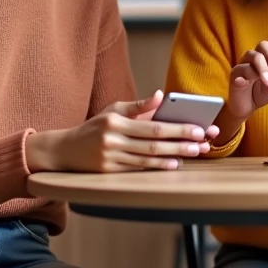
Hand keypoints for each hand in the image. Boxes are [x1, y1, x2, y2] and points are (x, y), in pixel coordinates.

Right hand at [27, 91, 212, 172]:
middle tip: (202, 144)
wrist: (65, 149)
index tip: (198, 128)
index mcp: (115, 120)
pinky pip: (138, 168)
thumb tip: (162, 95)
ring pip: (148, 158)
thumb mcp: (113, 109)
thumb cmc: (96, 126)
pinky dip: (158, 166)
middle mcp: (113, 140)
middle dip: (181, 143)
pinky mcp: (109, 171)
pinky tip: (173, 164)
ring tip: (194, 153)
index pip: (153, 125)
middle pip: (154, 143)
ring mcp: (110, 157)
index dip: (177, 128)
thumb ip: (138, 105)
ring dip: (174, 156)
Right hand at [226, 41, 267, 119]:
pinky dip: (242, 77)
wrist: (247, 106)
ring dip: (262, 69)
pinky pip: (237, 72)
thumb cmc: (262, 93)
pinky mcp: (234, 76)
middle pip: (262, 45)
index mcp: (267, 59)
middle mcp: (254, 58)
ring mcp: (243, 65)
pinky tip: (245, 83)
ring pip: (251, 56)